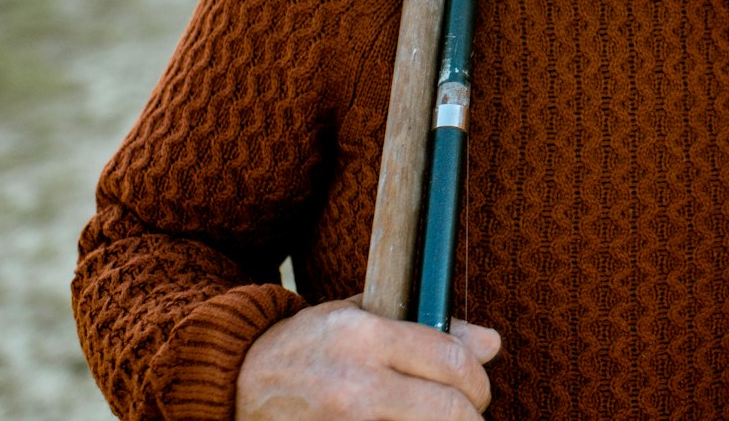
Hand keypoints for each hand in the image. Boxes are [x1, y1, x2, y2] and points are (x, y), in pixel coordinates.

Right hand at [236, 298, 499, 419]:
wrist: (237, 383)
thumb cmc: (308, 345)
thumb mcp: (362, 317)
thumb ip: (428, 328)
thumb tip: (491, 343)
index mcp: (367, 336)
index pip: (452, 359)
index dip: (477, 378)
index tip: (476, 386)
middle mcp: (357, 383)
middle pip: (450, 409)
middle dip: (471, 415)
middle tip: (467, 414)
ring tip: (440, 420)